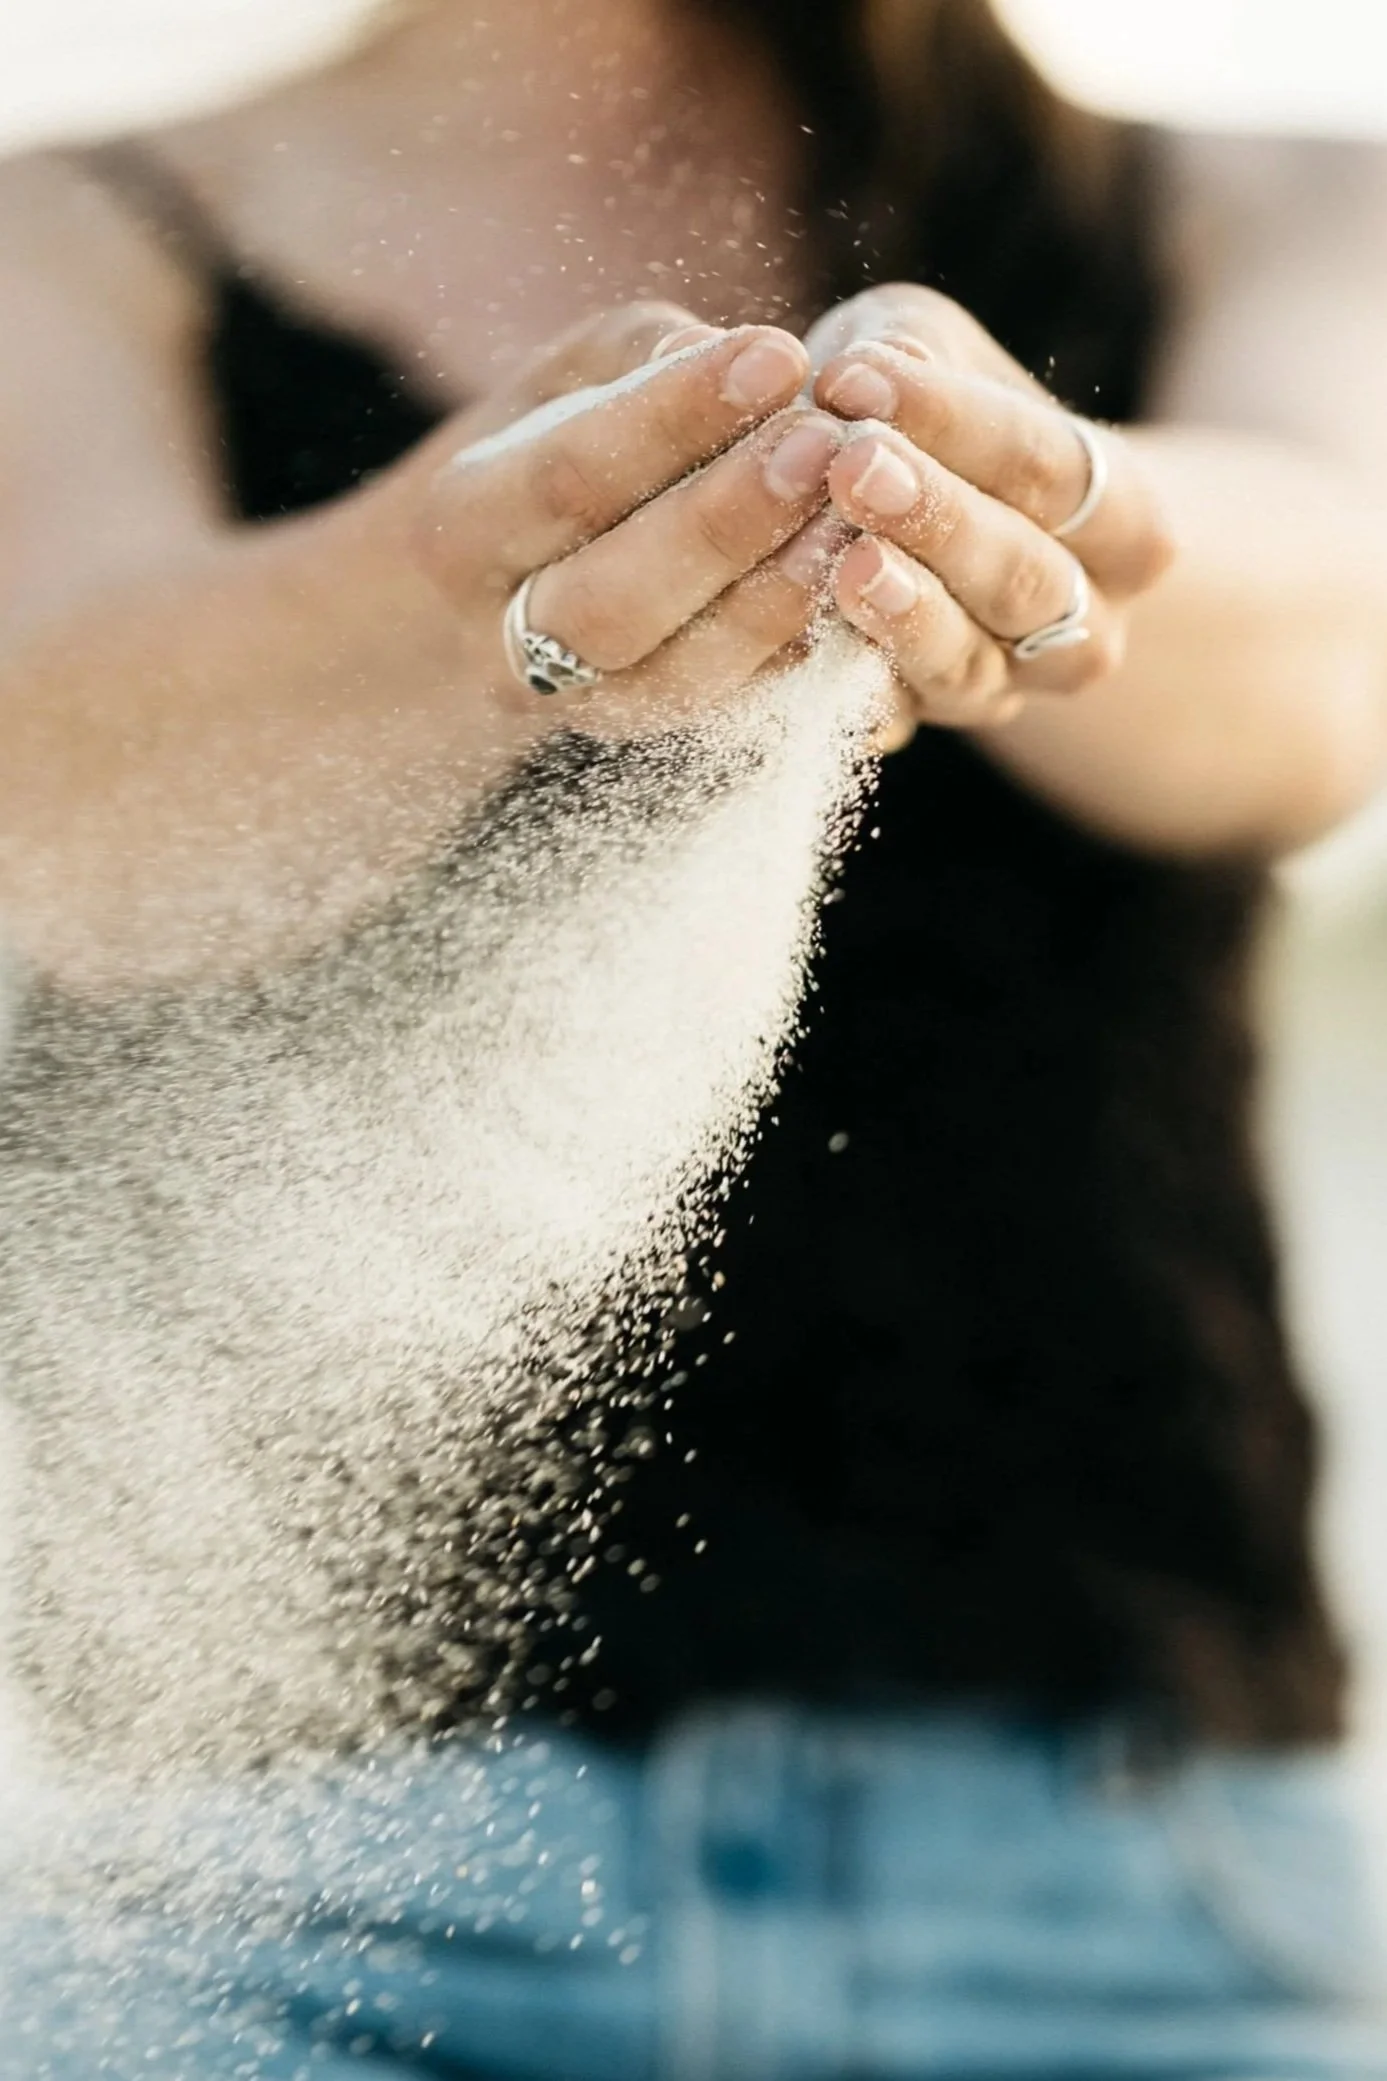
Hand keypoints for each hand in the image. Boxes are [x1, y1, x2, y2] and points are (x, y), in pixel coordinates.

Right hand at [403, 303, 849, 737]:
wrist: (489, 601)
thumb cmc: (544, 452)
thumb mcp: (562, 383)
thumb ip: (638, 358)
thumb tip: (729, 356)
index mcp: (460, 527)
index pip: (569, 475)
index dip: (677, 416)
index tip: (779, 354)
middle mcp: (503, 637)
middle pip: (613, 600)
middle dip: (726, 521)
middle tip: (825, 442)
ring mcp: (575, 705)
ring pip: (673, 677)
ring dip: (773, 598)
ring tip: (851, 513)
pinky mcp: (645, 738)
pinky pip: (726, 713)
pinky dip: (792, 650)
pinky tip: (851, 583)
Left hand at [805, 285, 1174, 746]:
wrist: (912, 523)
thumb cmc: (928, 418)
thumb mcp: (933, 354)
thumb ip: (912, 352)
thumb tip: (875, 366)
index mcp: (1123, 520)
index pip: (1053, 466)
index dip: (958, 421)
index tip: (857, 376)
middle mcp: (1083, 623)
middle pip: (1025, 577)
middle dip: (938, 521)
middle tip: (851, 467)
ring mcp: (1001, 688)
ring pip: (966, 664)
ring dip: (904, 615)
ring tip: (843, 561)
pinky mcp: (916, 726)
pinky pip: (886, 715)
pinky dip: (840, 679)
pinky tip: (791, 639)